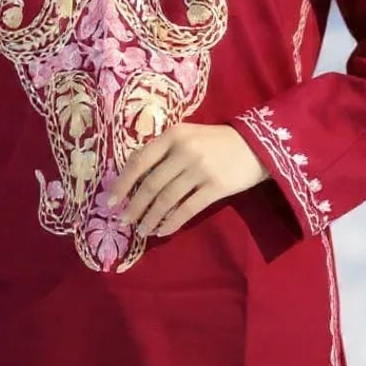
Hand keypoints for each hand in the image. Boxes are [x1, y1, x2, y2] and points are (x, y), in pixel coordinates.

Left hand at [107, 122, 269, 237]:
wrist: (256, 144)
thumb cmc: (216, 140)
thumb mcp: (188, 135)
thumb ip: (163, 149)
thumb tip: (133, 173)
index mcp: (173, 135)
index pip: (140, 161)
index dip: (122, 183)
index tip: (110, 201)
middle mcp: (184, 151)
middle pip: (150, 184)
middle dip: (134, 206)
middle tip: (124, 221)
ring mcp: (200, 169)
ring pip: (166, 200)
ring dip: (150, 218)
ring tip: (142, 230)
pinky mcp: (216, 187)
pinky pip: (187, 209)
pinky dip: (172, 222)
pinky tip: (163, 230)